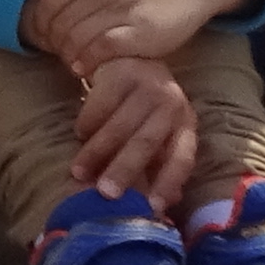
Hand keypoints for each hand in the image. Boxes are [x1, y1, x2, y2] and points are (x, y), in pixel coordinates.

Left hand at [24, 0, 255, 74]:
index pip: (48, 1)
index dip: (41, 22)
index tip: (45, 34)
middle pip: (60, 22)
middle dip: (53, 42)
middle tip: (58, 51)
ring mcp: (124, 9)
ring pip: (77, 38)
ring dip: (68, 55)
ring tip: (71, 60)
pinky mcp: (141, 32)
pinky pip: (102, 50)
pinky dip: (88, 62)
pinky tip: (86, 67)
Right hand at [69, 50, 201, 210]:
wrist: (129, 57)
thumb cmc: (145, 107)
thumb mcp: (159, 132)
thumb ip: (158, 166)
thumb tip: (161, 206)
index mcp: (185, 124)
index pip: (181, 158)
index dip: (168, 183)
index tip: (152, 207)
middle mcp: (171, 104)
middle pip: (146, 142)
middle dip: (124, 169)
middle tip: (105, 194)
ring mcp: (146, 85)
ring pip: (118, 126)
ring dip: (96, 152)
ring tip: (79, 172)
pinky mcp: (120, 73)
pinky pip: (99, 105)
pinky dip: (87, 125)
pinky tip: (79, 135)